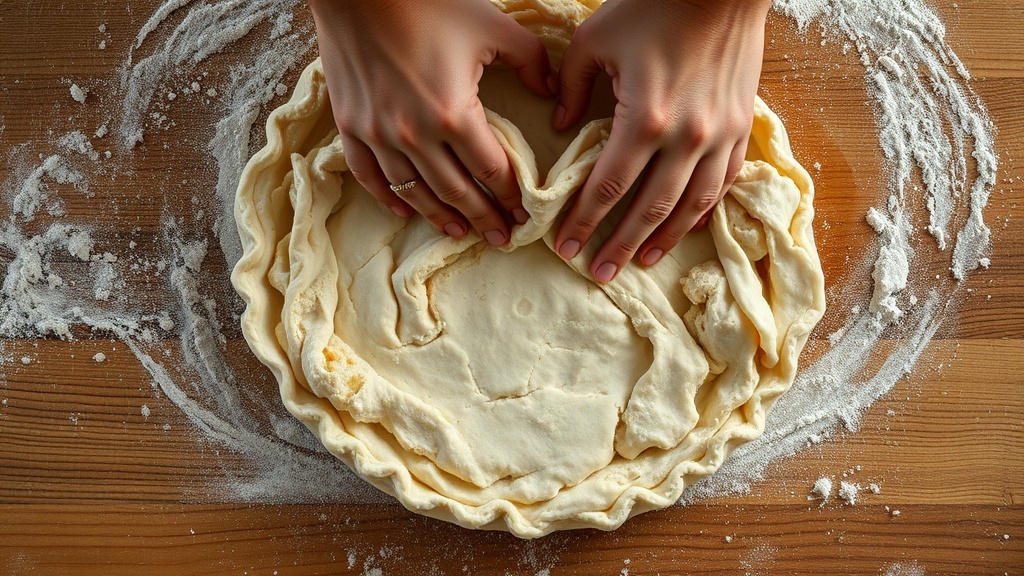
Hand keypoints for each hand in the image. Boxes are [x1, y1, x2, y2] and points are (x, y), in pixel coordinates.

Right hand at [309, 0, 554, 245]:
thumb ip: (531, 61)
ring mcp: (377, 134)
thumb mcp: (492, 26)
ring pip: (415, 192)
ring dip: (441, 216)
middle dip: (484, 219)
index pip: (491, 171)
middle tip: (501, 238)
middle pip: (457, 192)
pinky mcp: (350, 126)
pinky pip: (370, 176)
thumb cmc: (428, 2)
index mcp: (454, 114)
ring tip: (461, 232)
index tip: (524, 215)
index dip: (511, 197)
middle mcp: (415, 135)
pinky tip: (407, 212)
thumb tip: (549, 92)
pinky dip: (389, 198)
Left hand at [552, 0, 769, 280]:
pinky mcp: (741, 128)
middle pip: (647, 209)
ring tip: (642, 262)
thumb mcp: (593, 40)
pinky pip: (723, 183)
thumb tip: (559, 126)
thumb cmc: (653, 5)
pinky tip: (685, 227)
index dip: (583, 222)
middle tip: (599, 274)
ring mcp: (719, 136)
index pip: (607, 189)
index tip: (565, 247)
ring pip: (690, 206)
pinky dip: (702, 210)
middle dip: (619, 246)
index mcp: (643, 119)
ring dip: (663, 239)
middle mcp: (685, 138)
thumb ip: (569, 87)